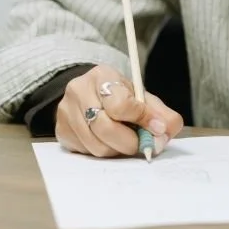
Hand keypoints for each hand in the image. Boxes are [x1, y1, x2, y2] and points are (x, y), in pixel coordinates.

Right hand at [55, 65, 183, 157]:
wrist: (91, 93)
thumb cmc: (120, 95)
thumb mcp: (141, 95)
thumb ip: (159, 111)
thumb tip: (167, 130)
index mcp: (102, 75)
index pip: (121, 103)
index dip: (142, 119)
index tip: (157, 128)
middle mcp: (79, 90)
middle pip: (106, 128)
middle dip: (131, 141)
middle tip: (144, 144)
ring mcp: (66, 111)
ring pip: (96, 145)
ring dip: (118, 150)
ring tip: (128, 142)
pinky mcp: (61, 132)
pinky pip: (86, 153)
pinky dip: (104, 152)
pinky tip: (111, 142)